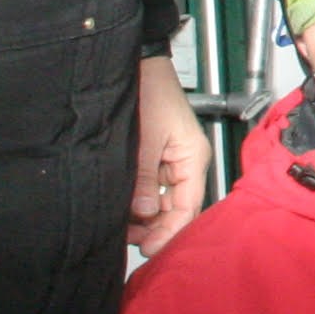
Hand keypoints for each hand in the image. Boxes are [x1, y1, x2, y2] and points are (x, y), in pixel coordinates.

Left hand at [129, 54, 209, 255]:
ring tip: (122, 228)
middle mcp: (185, 162)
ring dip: (145, 216)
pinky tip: (124, 209)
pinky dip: (139, 200)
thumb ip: (144, 178)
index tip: (148, 249)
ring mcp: (171, 160)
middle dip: (155, 226)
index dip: (169, 231)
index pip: (188, 206)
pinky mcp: (156, 157)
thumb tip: (145, 212)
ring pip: (163, 199)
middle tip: (129, 242)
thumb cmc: (147, 92)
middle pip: (177, 207)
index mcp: (192, 158)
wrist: (137, 64)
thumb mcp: (143, 139)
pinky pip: (152, 187)